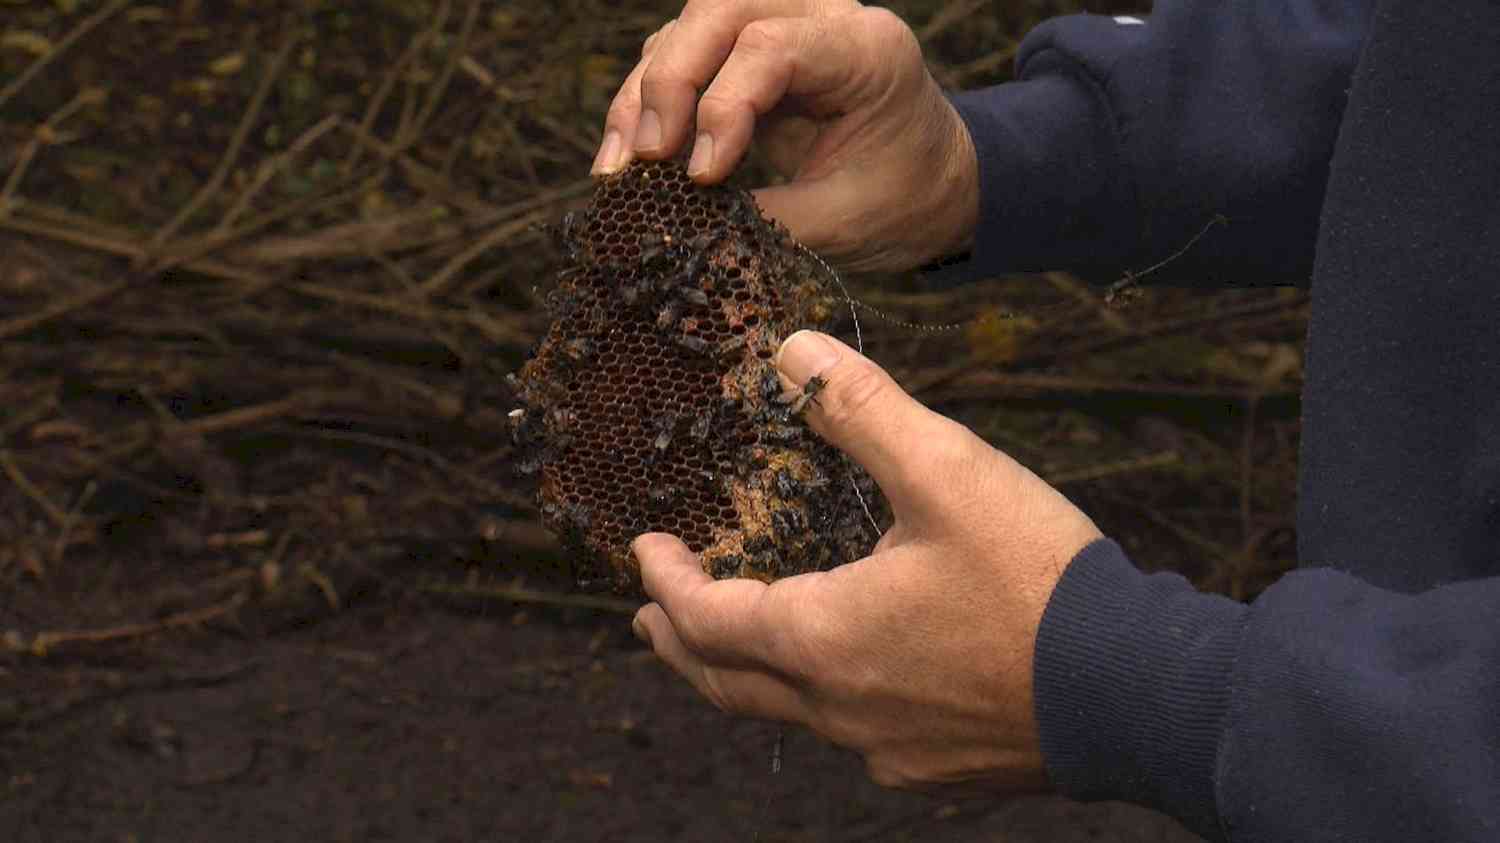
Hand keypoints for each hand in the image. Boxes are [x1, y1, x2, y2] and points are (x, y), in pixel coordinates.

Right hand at [592, 1, 978, 274]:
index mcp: (865, 48)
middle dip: (668, 84)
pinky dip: (647, 105)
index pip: (772, 46)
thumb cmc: (905, 200)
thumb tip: (685, 227)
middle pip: (717, 14)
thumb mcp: (847, 220)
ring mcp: (779, 25)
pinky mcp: (747, 54)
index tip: (703, 176)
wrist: (934, 187)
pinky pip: (682, 59)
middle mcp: (819, 16)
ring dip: (643, 95)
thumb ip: (770, 220)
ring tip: (619, 169)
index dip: (723, 106)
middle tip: (643, 159)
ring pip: (687, 31)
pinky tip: (630, 161)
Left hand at [631, 330, 1103, 791]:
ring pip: (786, 713)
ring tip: (734, 645)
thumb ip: (861, 408)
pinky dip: (817, 699)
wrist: (1135, 691)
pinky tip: (846, 679)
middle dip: (679, 644)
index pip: (706, 617)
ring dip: (744, 672)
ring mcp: (885, 748)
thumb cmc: (1037, 580)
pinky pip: (850, 736)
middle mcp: (838, 707)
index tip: (642, 551)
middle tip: (650, 615)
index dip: (667, 580)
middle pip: (726, 682)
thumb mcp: (946, 472)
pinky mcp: (932, 767)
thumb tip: (790, 351)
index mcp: (823, 636)